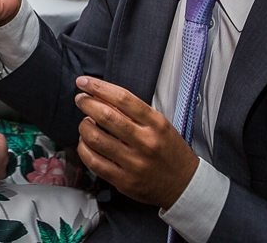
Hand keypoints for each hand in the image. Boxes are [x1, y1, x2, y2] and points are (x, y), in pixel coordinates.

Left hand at [74, 76, 197, 209]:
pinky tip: (85, 142)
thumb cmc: (170, 151)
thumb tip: (102, 97)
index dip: (98, 87)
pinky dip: (84, 148)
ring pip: (96, 138)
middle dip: (87, 103)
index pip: (122, 98)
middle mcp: (145, 142)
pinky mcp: (124, 181)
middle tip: (81, 99)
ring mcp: (134, 163)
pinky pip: (94, 162)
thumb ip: (135, 112)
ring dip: (84, 126)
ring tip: (85, 123)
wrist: (185, 185)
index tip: (85, 82)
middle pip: (106, 116)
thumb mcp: (160, 125)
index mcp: (156, 123)